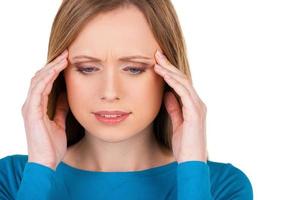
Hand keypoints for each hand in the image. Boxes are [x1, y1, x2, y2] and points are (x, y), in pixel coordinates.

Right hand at [21, 49, 69, 169]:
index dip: (54, 70)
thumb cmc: (51, 145)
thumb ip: (60, 109)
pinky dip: (46, 78)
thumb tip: (67, 96)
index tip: (67, 60)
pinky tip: (55, 70)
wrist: (46, 162)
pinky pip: (38, 90)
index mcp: (38, 106)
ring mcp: (30, 107)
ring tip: (64, 57)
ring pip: (38, 80)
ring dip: (51, 67)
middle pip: (40, 78)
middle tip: (66, 53)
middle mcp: (31, 104)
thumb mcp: (59, 123)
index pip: (44, 82)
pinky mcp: (31, 112)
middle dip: (53, 64)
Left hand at [154, 50, 207, 162]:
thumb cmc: (184, 145)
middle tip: (157, 54)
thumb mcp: (176, 123)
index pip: (181, 84)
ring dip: (170, 71)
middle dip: (169, 66)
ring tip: (157, 61)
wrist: (191, 162)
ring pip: (184, 83)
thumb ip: (174, 108)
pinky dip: (173, 82)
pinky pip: (183, 93)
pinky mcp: (195, 113)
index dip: (170, 72)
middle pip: (183, 79)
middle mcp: (197, 103)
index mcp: (193, 105)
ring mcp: (197, 107)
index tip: (158, 62)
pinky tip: (163, 75)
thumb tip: (167, 94)